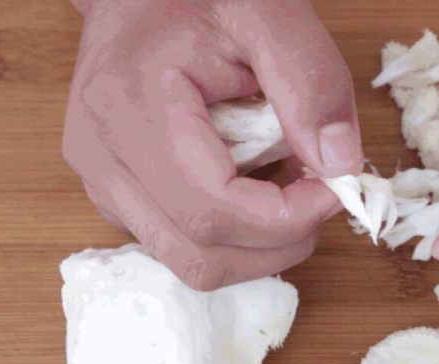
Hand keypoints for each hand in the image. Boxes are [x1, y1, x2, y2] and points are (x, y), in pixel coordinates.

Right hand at [62, 0, 362, 289]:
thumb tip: (339, 167)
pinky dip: (229, 235)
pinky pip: (177, 243)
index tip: (333, 189)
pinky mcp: (111, 193)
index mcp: (132, 110)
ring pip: (190, 263)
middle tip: (317, 195)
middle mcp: (102, 159)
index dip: (288, 219)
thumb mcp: (269, 16)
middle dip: (277, 244)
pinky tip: (251, 188)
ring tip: (284, 187)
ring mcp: (99, 182)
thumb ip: (311, 85)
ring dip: (255, 244)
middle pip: (201, 257)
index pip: (214, 211)